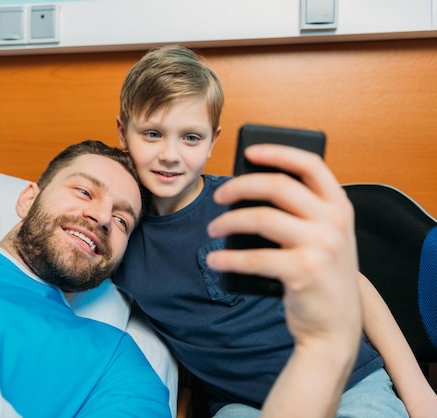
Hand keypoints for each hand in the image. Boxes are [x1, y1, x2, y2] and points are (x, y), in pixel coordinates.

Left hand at [206, 144, 361, 415]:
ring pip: (262, 218)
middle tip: (218, 196)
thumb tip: (248, 191)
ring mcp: (321, 246)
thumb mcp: (324, 237)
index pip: (310, 165)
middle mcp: (334, 221)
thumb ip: (302, 212)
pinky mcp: (304, 271)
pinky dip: (228, 258)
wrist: (336, 327)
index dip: (278, 153)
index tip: (248, 153)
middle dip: (240, 186)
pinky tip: (214, 260)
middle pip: (278, 186)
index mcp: (340, 206)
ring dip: (228, 221)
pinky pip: (255, 257)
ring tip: (213, 229)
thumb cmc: (322, 276)